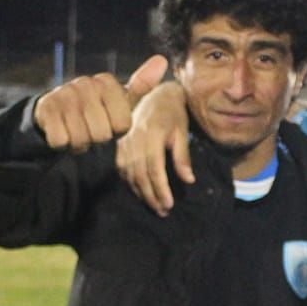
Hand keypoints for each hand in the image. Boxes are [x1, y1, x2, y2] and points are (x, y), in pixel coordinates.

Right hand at [33, 55, 167, 152]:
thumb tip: (163, 60)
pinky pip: (61, 140)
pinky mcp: (46, 108)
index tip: (109, 121)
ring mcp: (64, 94)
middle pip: (102, 134)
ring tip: (77, 129)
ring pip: (81, 138)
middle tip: (90, 128)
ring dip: (79, 142)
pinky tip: (63, 131)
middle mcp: (86, 84)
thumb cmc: (97, 108)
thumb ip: (142, 85)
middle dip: (97, 138)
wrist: (57, 111)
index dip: (116, 131)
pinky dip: (62, 143)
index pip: (123, 124)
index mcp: (107, 83)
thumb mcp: (120, 99)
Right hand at [115, 80, 193, 216]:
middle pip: (140, 175)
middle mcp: (134, 139)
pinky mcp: (118, 145)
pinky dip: (130, 184)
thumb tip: (188, 180)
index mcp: (152, 134)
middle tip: (163, 211)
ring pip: (129, 174)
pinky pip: (121, 169)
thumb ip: (182, 156)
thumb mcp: (182, 132)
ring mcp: (123, 142)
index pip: (154, 168)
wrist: (154, 94)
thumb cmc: (172, 113)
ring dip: (141, 194)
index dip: (161, 189)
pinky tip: (140, 193)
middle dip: (151, 196)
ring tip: (154, 206)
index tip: (169, 204)